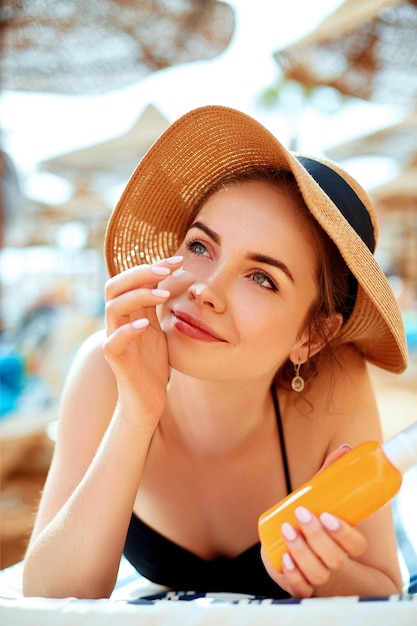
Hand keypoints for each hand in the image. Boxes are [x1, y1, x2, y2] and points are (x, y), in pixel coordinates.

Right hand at [103, 256, 182, 423]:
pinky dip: (127, 331)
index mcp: (129, 313)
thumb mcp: (159, 328)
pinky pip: (112, 342)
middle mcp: (118, 323)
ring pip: (112, 308)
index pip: (132, 280)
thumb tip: (169, 278)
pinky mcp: (116, 361)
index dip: (153, 266)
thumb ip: (157, 306)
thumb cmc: (153, 364)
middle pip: (114, 286)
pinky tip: (145, 325)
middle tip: (166, 270)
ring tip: (163, 295)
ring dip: (137, 296)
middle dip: (140, 273)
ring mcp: (115, 340)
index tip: (179, 260)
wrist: (147, 400)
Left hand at [261, 447, 366, 597]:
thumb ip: (331, 476)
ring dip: (302, 552)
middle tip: (301, 515)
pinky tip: (285, 560)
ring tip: (288, 531)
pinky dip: (293, 577)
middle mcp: (335, 565)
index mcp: (346, 546)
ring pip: (316, 573)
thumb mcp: (323, 500)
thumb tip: (345, 450)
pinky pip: (300, 589)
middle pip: (334, 558)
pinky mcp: (299, 585)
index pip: (356, 546)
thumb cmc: (316, 523)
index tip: (327, 516)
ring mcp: (318, 577)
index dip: (344, 533)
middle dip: (317, 537)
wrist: (302, 554)